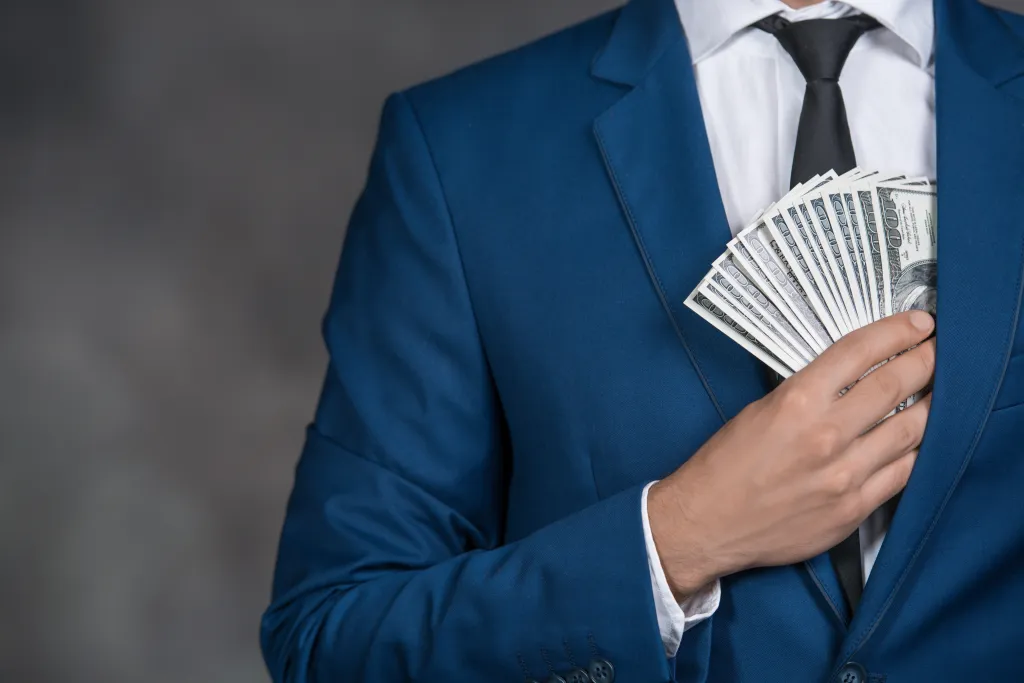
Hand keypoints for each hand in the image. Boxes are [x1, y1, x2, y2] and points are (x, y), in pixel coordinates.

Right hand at [648, 310, 935, 598]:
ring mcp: (843, 474)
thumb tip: (852, 378)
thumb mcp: (759, 411)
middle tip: (941, 351)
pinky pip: (903, 473)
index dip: (897, 331)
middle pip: (896, 385)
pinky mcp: (852, 508)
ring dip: (933, 406)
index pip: (860, 352)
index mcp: (796, 401)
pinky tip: (920, 440)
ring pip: (912, 430)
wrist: (707, 524)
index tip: (919, 324)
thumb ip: (808, 394)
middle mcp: (824, 434)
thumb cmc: (725, 466)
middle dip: (927, 361)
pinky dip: (917, 451)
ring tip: (941, 393)